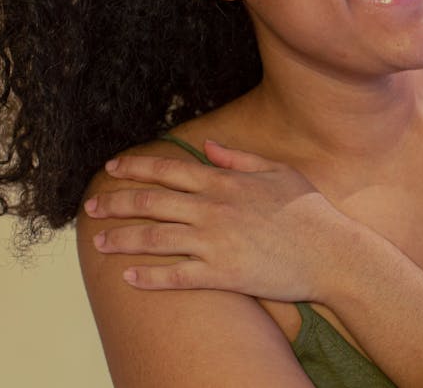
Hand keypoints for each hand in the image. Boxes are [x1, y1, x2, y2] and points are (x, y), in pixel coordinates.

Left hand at [83, 140, 349, 301]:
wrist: (332, 253)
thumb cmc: (309, 211)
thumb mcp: (277, 172)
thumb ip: (239, 158)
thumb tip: (209, 146)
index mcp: (225, 182)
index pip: (169, 170)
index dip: (136, 168)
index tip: (112, 168)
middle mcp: (213, 209)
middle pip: (151, 202)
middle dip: (116, 203)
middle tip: (90, 207)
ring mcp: (215, 243)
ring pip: (155, 239)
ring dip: (122, 240)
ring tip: (99, 244)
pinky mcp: (222, 275)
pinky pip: (176, 277)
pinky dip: (149, 277)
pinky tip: (129, 277)